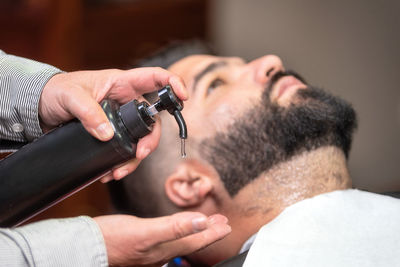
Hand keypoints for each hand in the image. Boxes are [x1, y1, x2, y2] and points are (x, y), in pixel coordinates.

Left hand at [39, 68, 186, 180]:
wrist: (40, 108)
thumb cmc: (56, 92)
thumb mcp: (70, 97)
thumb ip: (88, 113)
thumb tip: (107, 135)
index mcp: (121, 83)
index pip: (155, 78)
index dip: (173, 84)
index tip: (183, 97)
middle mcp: (126, 101)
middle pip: (152, 120)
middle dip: (151, 140)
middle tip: (140, 154)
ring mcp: (120, 119)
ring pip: (140, 140)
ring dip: (135, 159)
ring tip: (118, 172)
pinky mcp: (112, 134)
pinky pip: (124, 150)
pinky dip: (121, 164)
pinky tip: (110, 172)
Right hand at [94, 212, 230, 266]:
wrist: (87, 246)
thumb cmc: (112, 239)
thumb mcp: (146, 232)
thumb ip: (174, 227)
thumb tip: (200, 222)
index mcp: (164, 248)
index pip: (195, 239)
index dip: (212, 231)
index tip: (226, 224)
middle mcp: (160, 252)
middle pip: (190, 241)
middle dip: (207, 231)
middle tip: (221, 223)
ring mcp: (150, 252)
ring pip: (180, 241)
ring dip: (195, 231)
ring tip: (206, 224)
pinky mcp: (140, 247)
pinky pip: (167, 240)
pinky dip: (178, 232)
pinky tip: (174, 230)